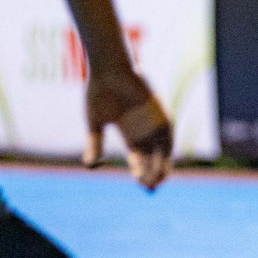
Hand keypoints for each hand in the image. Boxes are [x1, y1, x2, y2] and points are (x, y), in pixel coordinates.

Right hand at [82, 64, 173, 190]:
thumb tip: (90, 165)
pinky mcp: (160, 113)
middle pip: (153, 157)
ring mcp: (152, 121)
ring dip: (160, 167)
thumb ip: (95, 143)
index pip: (139, 157)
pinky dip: (166, 152)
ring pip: (162, 150)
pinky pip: (167, 137)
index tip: (139, 183)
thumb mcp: (95, 122)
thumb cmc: (99, 91)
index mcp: (129, 132)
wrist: (108, 69)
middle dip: (152, 173)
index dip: (140, 171)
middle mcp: (143, 129)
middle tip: (150, 188)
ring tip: (156, 182)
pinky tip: (163, 165)